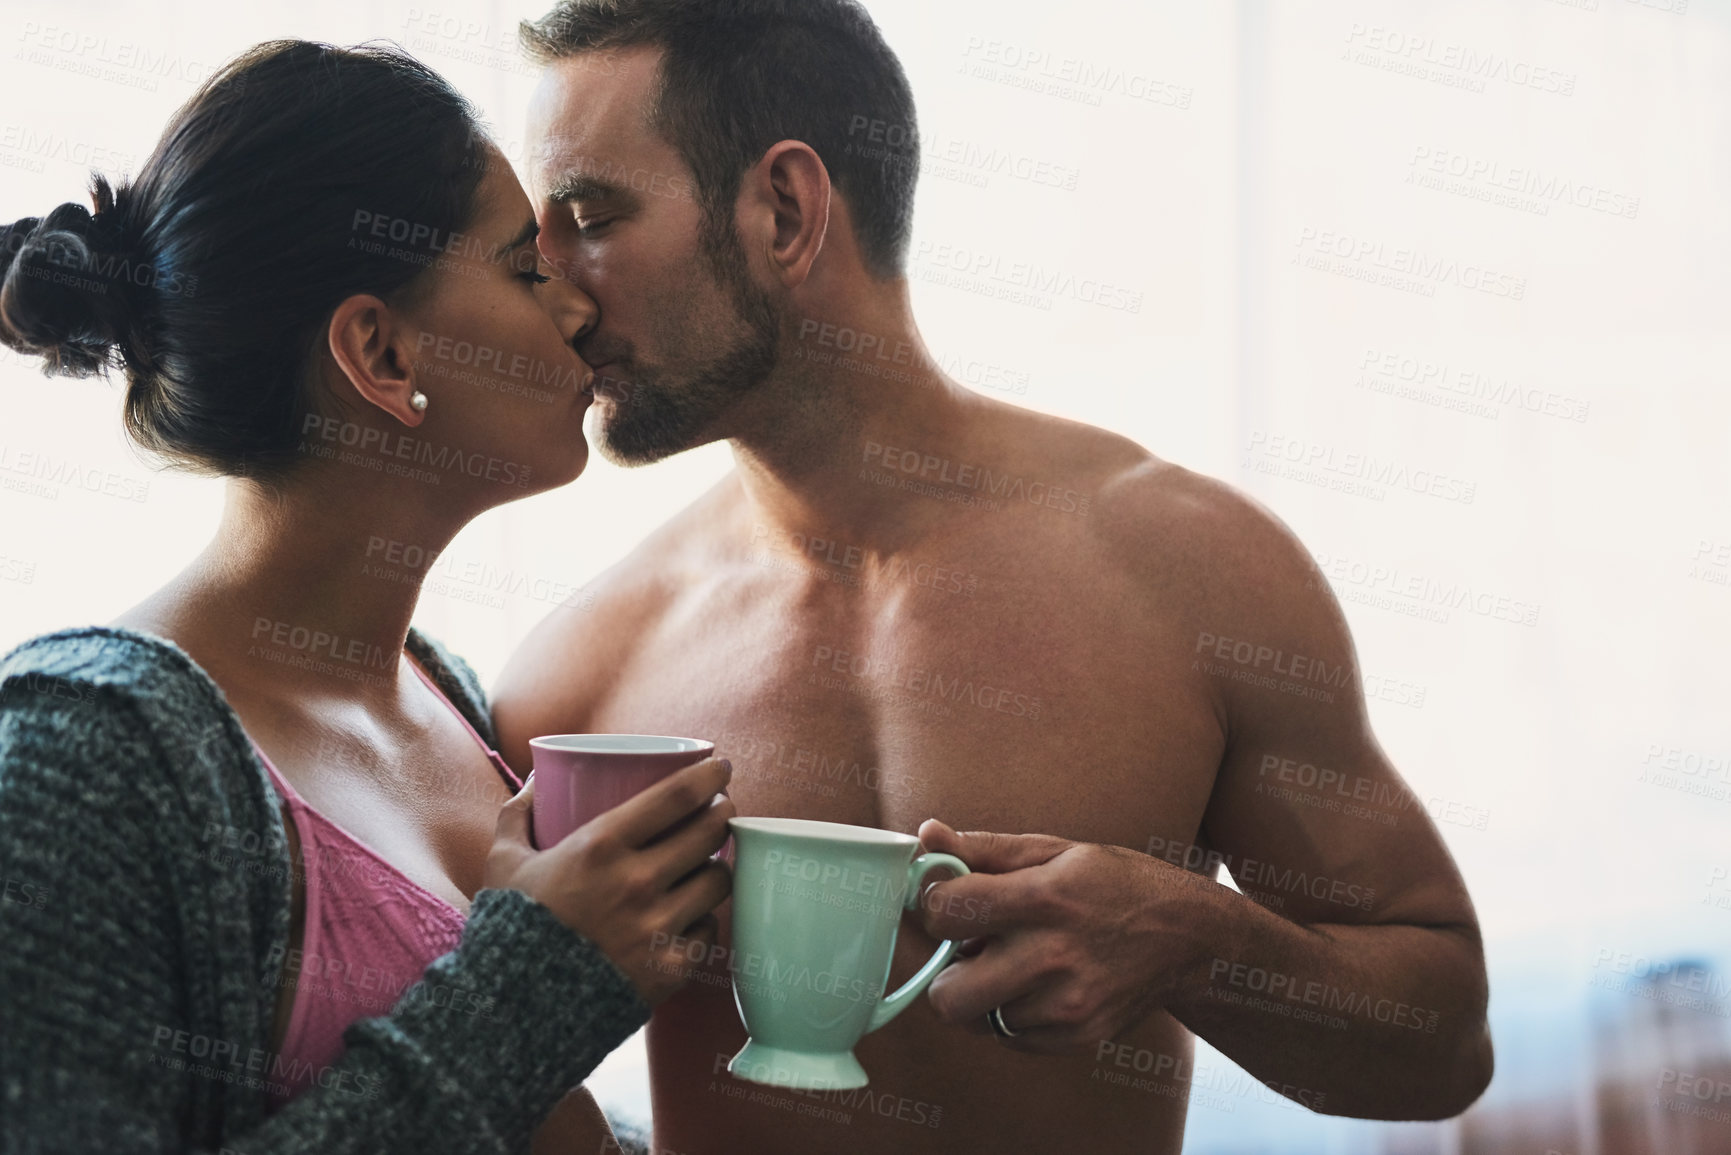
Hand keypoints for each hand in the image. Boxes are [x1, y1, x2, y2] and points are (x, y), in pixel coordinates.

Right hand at [486, 757, 734, 1005]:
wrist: (513, 1011)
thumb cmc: (510, 928)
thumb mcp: (504, 862)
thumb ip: (518, 815)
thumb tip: (537, 780)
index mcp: (601, 846)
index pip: (678, 796)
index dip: (709, 776)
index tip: (720, 767)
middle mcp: (637, 883)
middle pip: (711, 832)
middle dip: (723, 814)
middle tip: (721, 810)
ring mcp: (658, 928)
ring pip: (718, 880)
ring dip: (718, 865)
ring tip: (709, 861)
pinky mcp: (670, 968)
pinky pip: (709, 931)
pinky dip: (702, 919)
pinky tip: (692, 913)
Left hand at [913, 819, 1204, 1054]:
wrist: (1192, 939)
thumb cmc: (1116, 885)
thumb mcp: (1055, 850)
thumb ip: (983, 849)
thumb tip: (926, 835)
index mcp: (1043, 899)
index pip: (945, 913)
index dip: (935, 905)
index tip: (951, 901)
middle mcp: (1053, 958)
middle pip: (947, 996)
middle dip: (947, 973)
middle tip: (973, 950)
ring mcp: (1067, 1006)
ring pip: (978, 1019)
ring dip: (985, 993)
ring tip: (1019, 962)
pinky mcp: (1077, 1037)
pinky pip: (1010, 1036)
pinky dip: (1014, 1013)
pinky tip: (1043, 984)